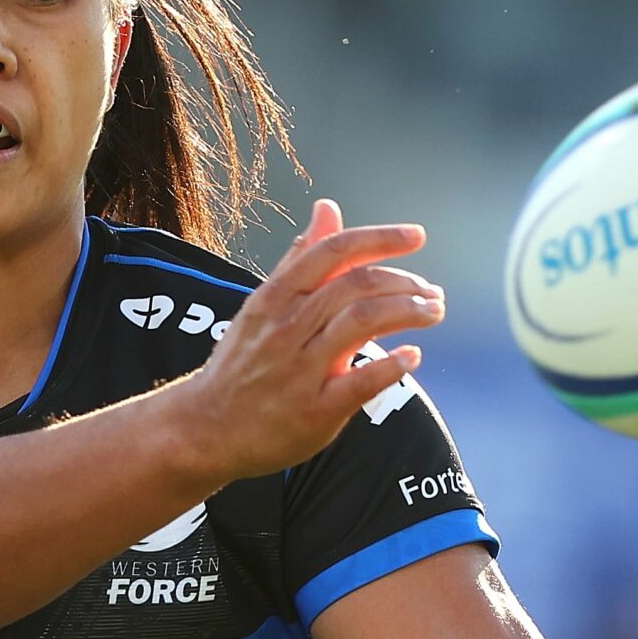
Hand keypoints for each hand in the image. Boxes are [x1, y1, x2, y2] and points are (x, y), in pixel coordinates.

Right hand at [172, 200, 443, 481]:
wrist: (206, 428)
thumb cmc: (240, 364)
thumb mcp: (263, 305)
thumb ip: (300, 259)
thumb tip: (327, 209)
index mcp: (274, 298)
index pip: (333, 251)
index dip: (380, 238)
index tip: (415, 236)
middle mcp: (286, 328)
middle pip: (355, 286)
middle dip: (405, 282)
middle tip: (431, 291)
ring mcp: (300, 370)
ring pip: (361, 323)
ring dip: (408, 312)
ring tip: (431, 312)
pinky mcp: (314, 411)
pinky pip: (359, 382)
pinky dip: (391, 365)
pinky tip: (411, 356)